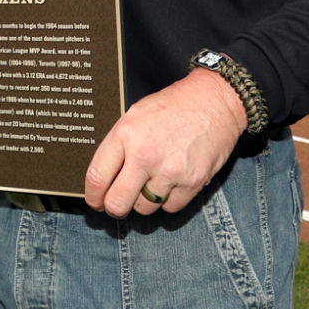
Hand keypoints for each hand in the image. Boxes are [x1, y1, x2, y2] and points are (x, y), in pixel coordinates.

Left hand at [84, 68, 247, 217]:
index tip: (95, 201)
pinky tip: (171, 182)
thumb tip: (104, 176)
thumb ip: (119, 145)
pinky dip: (169, 200)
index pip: (97, 177)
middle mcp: (145, 154)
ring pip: (144, 208)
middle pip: (117, 203)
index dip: (92, 196)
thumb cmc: (176, 105)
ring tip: (152, 181)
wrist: (215, 100)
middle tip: (117, 204)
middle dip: (114, 207)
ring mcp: (169, 170)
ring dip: (145, 200)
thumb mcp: (136, 114)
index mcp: (126, 134)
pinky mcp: (192, 181)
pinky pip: (170, 207)